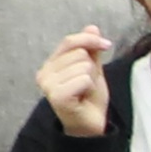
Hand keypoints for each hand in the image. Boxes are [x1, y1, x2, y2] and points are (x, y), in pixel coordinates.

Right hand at [37, 26, 115, 141]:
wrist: (92, 124)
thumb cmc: (89, 97)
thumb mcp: (93, 68)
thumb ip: (91, 49)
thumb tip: (92, 27)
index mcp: (50, 64)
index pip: (69, 40)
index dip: (90, 39)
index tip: (107, 45)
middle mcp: (44, 74)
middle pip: (79, 53)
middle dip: (91, 68)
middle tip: (86, 85)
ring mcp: (48, 86)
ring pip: (84, 66)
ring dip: (91, 79)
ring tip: (84, 92)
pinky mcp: (57, 97)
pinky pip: (84, 79)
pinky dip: (89, 87)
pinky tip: (82, 98)